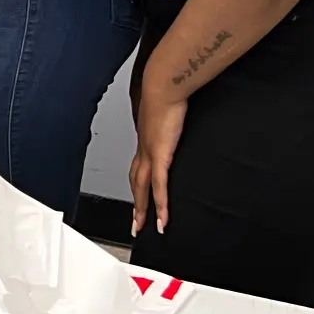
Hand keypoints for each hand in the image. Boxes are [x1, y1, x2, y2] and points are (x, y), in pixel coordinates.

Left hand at [130, 90, 187, 237]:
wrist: (163, 87)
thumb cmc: (167, 95)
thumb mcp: (170, 113)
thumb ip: (172, 122)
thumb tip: (178, 122)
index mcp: (146, 140)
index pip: (138, 168)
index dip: (137, 185)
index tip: (139, 196)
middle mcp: (144, 149)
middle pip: (136, 183)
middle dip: (136, 204)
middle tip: (136, 223)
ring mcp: (149, 154)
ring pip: (143, 189)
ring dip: (144, 210)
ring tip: (146, 227)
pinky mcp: (159, 156)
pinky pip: (159, 187)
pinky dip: (161, 205)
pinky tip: (163, 219)